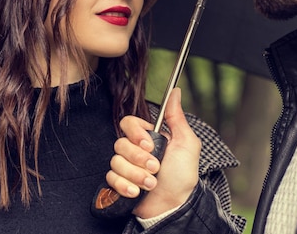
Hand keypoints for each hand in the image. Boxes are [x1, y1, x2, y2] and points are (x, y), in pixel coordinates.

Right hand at [106, 88, 200, 218]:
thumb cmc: (182, 176)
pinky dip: (125, 186)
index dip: (135, 133)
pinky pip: (110, 178)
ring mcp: (126, 166)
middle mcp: (135, 150)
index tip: (148, 144)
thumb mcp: (186, 143)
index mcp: (149, 137)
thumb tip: (175, 92)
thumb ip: (177, 117)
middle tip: (155, 167)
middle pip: (120, 143)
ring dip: (135, 174)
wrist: (174, 205)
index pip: (129, 123)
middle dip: (138, 158)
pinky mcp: (119, 182)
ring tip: (151, 183)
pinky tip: (137, 191)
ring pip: (115, 161)